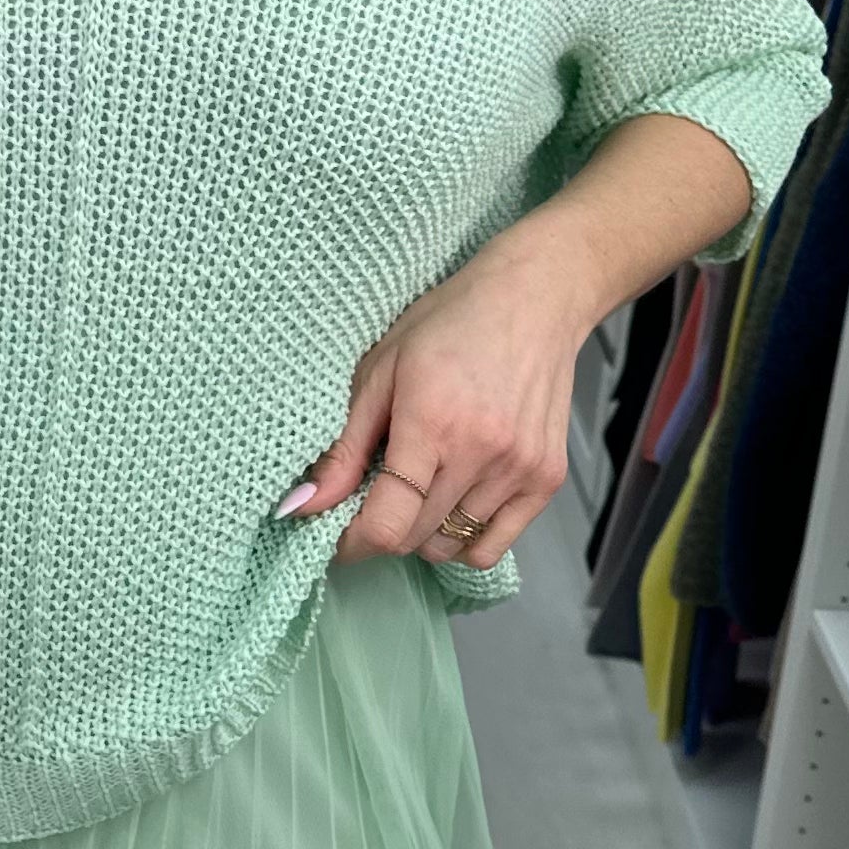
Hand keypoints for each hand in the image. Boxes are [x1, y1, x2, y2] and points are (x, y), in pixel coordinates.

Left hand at [279, 238, 585, 570]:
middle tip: (375, 498)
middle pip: (415, 539)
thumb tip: (301, 506)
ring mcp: (520, 469)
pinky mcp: (547, 479)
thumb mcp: (381, 371)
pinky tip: (452, 501)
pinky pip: (493, 546)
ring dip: (422, 534)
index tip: (338, 534)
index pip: (388, 522)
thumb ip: (345, 447)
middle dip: (383, 531)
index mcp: (432, 422)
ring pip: (451, 548)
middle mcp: (482, 453)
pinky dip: (464, 539)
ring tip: (418, 489)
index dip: (352, 542)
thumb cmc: (451, 325)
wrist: (534, 300)